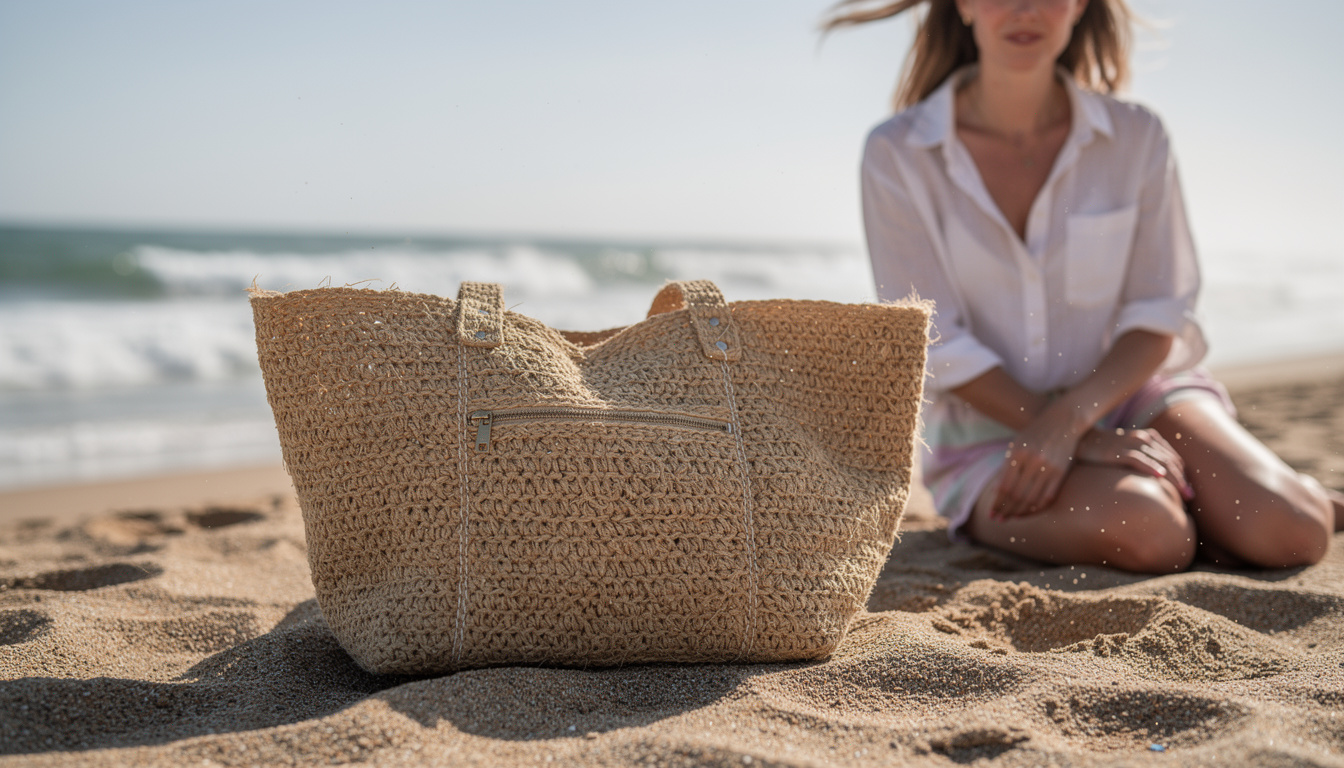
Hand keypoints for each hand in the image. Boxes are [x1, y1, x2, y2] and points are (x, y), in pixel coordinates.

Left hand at [991, 401, 1087, 519]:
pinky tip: (1028, 512)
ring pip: (1031, 498)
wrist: (1063, 421)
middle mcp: (1032, 461)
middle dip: (1006, 510)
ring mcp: (1048, 467)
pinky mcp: (1061, 472)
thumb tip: (997, 492)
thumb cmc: (1035, 434)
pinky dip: (1037, 507)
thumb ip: (1007, 467)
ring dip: (1020, 512)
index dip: (997, 502)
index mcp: (1017, 454)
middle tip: (999, 519)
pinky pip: (1048, 497)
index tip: (991, 513)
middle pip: (1016, 495)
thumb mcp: (1017, 445)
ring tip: (1012, 518)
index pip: (1004, 486)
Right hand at [1076, 427, 1192, 499]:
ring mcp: (1130, 444)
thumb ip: (1144, 459)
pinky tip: (1160, 477)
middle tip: (1190, 497)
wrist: (1080, 440)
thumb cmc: (1106, 450)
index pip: (1172, 457)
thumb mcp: (1128, 451)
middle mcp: (1143, 438)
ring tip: (1183, 493)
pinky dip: (1151, 467)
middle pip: (1170, 461)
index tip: (1187, 491)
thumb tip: (1159, 479)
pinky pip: (1138, 460)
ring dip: (1174, 478)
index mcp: (1149, 437)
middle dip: (1182, 479)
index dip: (1182, 474)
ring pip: (1159, 461)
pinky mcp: (1117, 451)